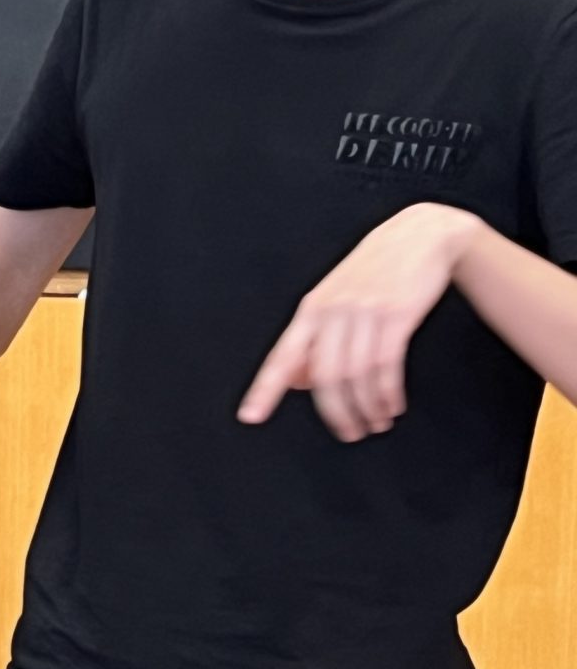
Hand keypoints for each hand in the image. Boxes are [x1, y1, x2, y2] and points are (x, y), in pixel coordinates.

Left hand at [240, 203, 481, 442]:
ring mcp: (364, 312)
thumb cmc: (374, 272)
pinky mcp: (396, 315)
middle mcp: (332, 312)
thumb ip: (315, 340)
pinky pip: (386, 365)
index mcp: (310, 310)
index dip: (265, 389)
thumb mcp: (335, 299)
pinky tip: (392, 405)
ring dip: (368, 407)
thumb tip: (298, 383)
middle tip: (350, 433)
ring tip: (376, 423)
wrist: (419, 235)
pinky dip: (388, 392)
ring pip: (357, 375)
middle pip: (324, 376)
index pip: (282, 357)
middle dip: (336, 413)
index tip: (250, 416)